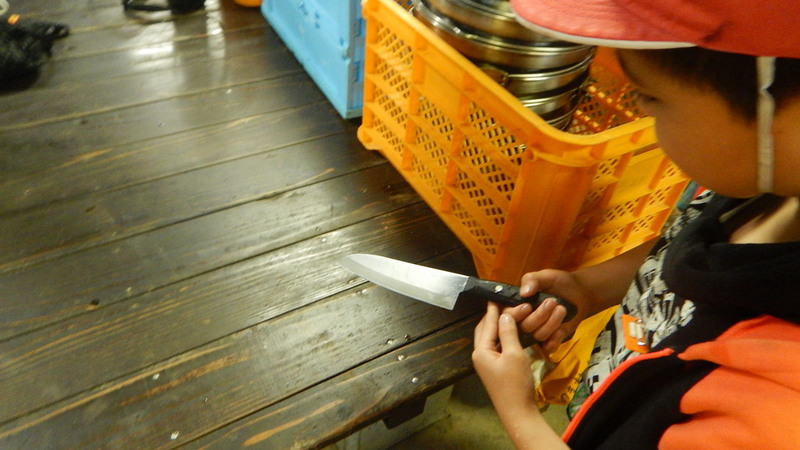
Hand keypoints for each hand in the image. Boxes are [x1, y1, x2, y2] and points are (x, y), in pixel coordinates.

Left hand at [473, 303, 570, 449]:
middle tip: (503, 304)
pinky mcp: (495, 369)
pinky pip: (496, 346)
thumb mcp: (515, 354)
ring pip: (490, 338)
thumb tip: (505, 315)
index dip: (494, 310)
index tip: (497, 297)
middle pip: (485, 330)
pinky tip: (511, 333)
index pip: (488, 324)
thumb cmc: (515, 384)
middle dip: (493, 316)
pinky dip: (502, 337)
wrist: (518, 412)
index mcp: (481, 350)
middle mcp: (480, 355)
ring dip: (498, 326)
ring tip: (507, 314)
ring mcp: (487, 363)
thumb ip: (509, 333)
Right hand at [510, 269, 595, 353]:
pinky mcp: (551, 340)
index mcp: (519, 305)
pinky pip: (548, 347)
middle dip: (539, 316)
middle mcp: (526, 320)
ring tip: (562, 309)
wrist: (581, 293)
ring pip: (538, 336)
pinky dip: (554, 340)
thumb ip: (532, 280)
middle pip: (524, 327)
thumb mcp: (545, 276)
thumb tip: (523, 292)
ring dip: (551, 323)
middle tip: (552, 302)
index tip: (528, 306)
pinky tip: (561, 330)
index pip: (508, 315)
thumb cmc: (560, 283)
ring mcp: (538, 331)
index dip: (515, 314)